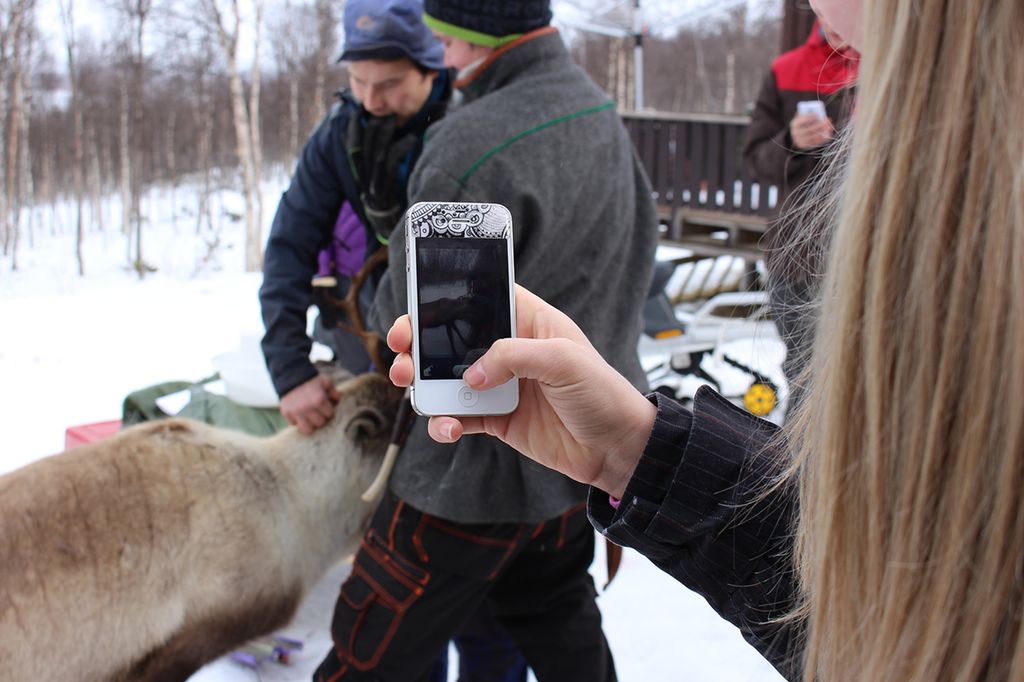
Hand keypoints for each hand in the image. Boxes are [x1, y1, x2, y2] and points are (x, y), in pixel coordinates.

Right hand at [280, 374, 340, 434]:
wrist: (291, 374)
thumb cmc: (311, 379)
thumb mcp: (326, 382)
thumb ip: (334, 392)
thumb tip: (339, 401)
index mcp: (319, 400)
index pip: (330, 415)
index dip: (330, 411)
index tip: (327, 407)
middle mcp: (307, 408)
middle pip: (320, 423)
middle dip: (321, 418)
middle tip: (319, 412)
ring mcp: (296, 412)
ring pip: (307, 430)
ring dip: (310, 424)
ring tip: (310, 417)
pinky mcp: (286, 413)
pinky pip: (294, 424)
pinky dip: (297, 421)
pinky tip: (299, 413)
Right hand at [346, 113, 415, 237]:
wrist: (389, 226)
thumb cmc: (387, 199)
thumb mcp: (378, 179)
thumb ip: (377, 161)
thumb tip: (381, 139)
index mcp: (361, 172)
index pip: (351, 145)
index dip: (353, 127)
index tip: (359, 110)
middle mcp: (364, 176)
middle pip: (364, 144)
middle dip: (372, 125)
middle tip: (385, 111)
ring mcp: (375, 182)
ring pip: (376, 151)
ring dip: (384, 132)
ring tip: (394, 118)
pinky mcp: (387, 187)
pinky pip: (392, 163)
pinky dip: (401, 147)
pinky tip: (412, 138)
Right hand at [386, 286, 656, 497]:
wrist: (617, 449)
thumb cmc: (603, 394)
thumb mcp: (565, 361)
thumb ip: (514, 357)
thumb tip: (471, 374)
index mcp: (528, 322)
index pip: (481, 298)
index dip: (446, 298)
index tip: (418, 305)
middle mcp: (510, 350)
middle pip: (452, 338)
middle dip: (420, 343)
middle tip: (400, 350)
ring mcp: (501, 385)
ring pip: (448, 379)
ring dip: (424, 384)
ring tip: (413, 389)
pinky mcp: (497, 419)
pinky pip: (459, 417)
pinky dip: (445, 423)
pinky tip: (447, 428)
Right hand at [789, 113, 834, 149]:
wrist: (797, 135)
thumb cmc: (803, 124)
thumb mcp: (803, 117)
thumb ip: (808, 114)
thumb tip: (816, 111)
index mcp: (795, 124)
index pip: (802, 120)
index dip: (809, 117)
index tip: (817, 114)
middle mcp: (796, 133)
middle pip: (808, 130)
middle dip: (819, 125)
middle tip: (827, 122)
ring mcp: (800, 140)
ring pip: (813, 137)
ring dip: (822, 132)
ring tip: (829, 127)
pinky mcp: (804, 146)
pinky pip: (815, 143)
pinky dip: (822, 139)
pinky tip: (827, 134)